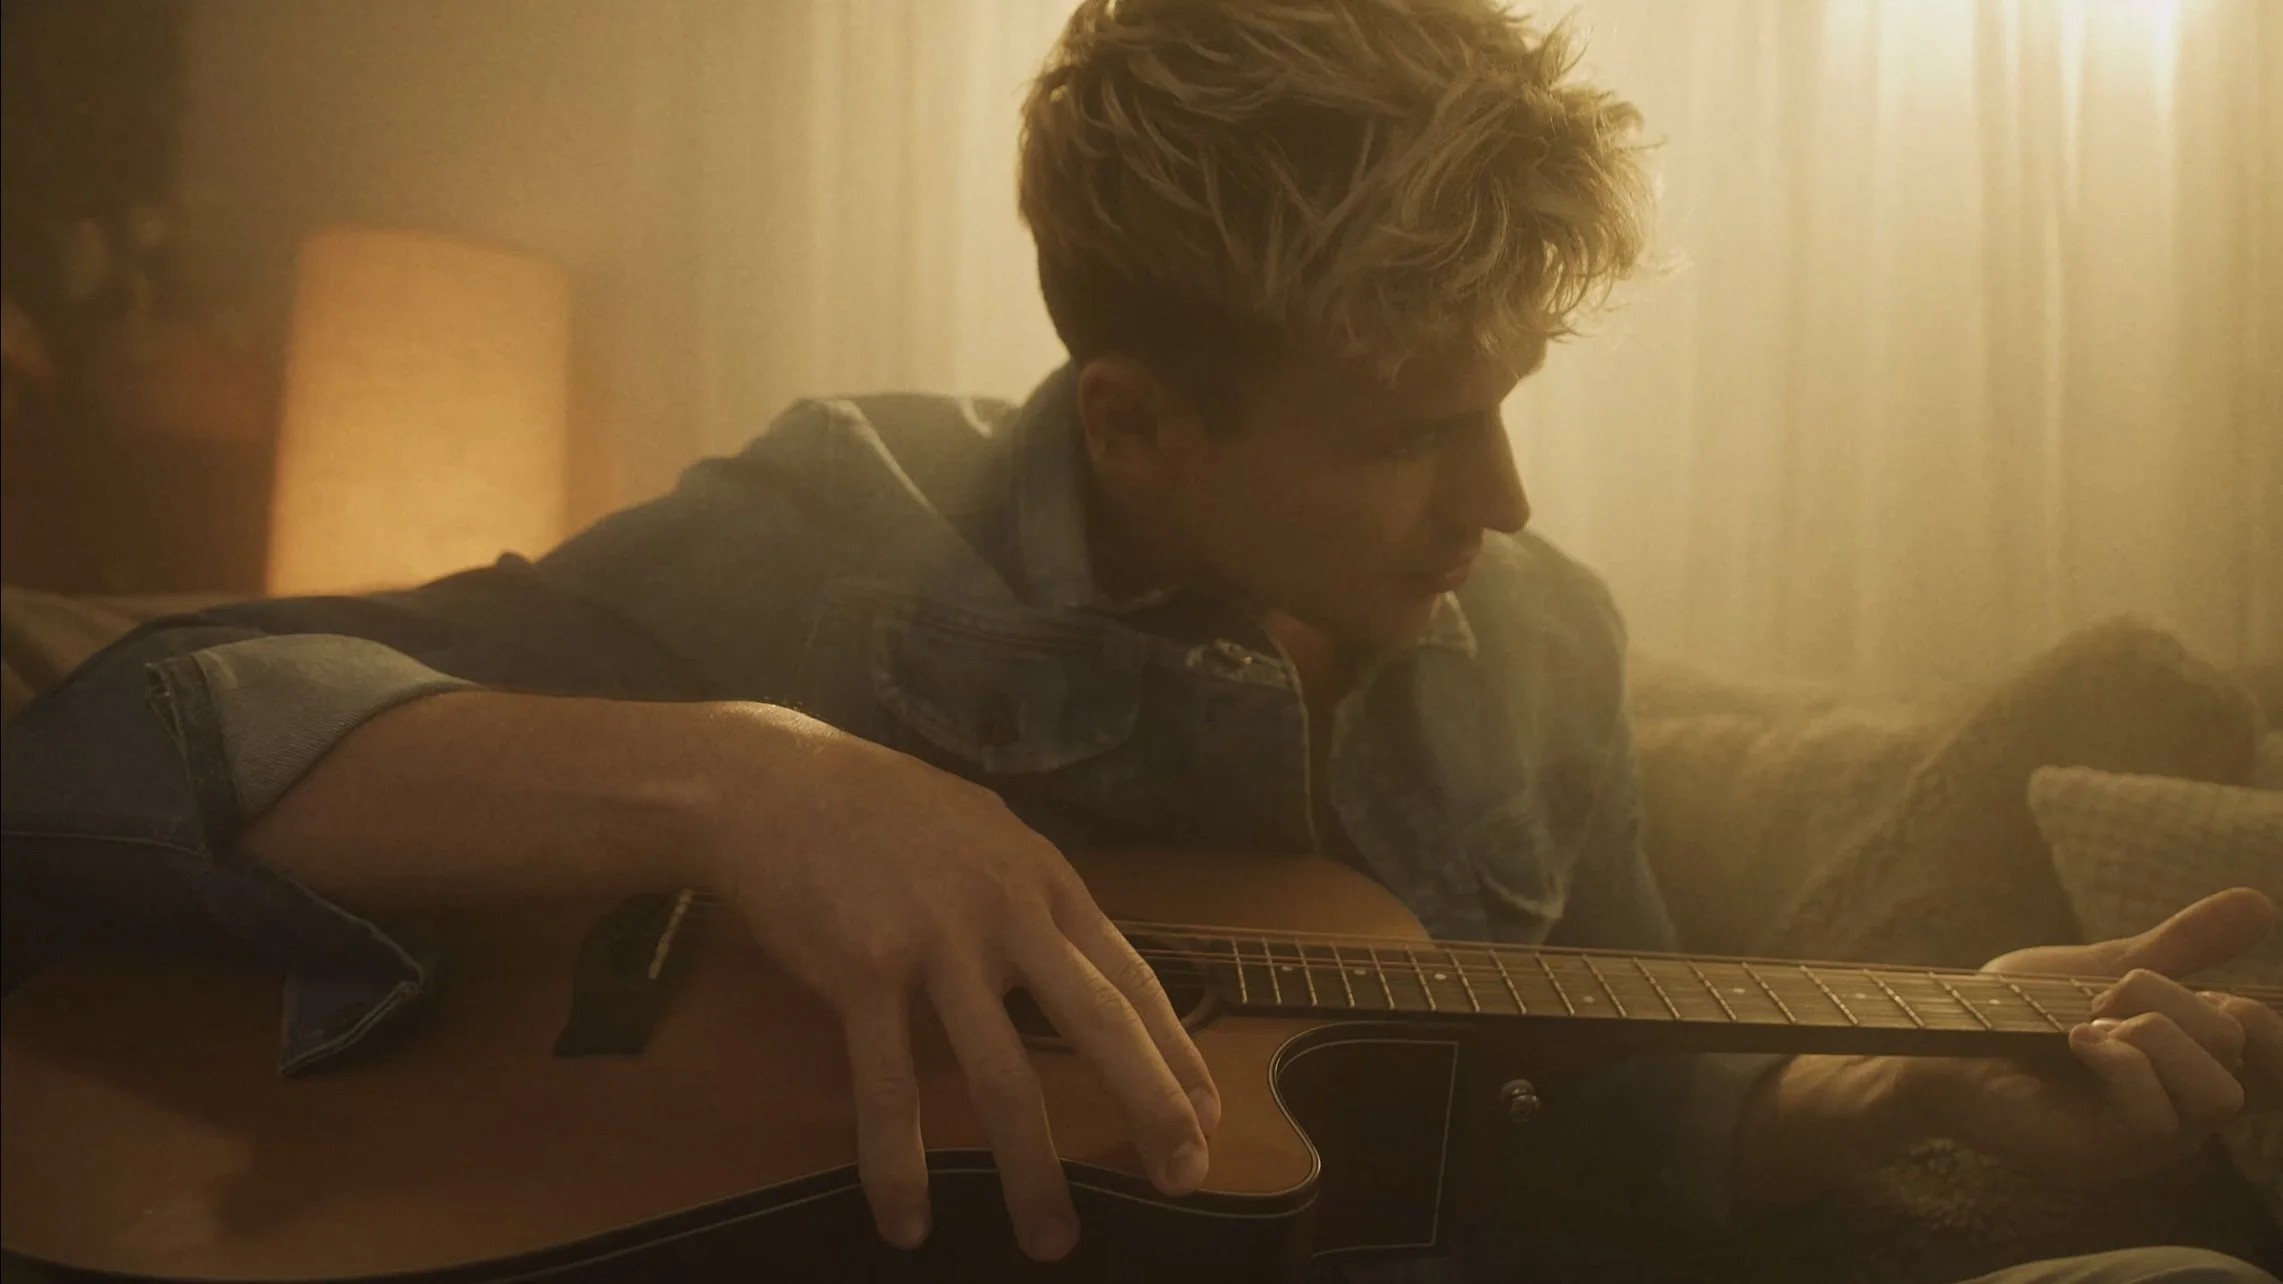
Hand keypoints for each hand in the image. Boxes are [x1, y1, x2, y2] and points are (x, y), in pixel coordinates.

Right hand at [698, 705, 1218, 1259]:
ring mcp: (936, 944)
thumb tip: (1070, 950)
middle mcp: (1005, 913)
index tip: (1211, 1115)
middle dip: (1151, 1107)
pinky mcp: (864, 972)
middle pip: (1098, 1024)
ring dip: (1031, 1169)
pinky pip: (889, 1088)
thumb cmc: (878, 806)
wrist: (775, 785)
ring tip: (1053, 1238)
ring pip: (1003, 1075)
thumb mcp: (982, 830)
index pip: (1131, 977)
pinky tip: (908, 1221)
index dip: (1177, 1051)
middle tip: (1184, 1177)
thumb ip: (1028, 892)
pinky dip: (899, 1166)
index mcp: (1041, 881)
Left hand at [1903, 888, 2282, 1181]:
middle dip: (2177, 1002)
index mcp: (2188, 1066)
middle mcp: (2179, 1109)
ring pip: (2218, 1094)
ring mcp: (2145, 1140)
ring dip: (2155, 1036)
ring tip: (2092, 1025)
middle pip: (2244, 1054)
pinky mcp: (2104, 1155)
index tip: (2188, 984)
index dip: (2258, 1015)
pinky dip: (2121, 1062)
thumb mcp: (2104, 967)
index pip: (2272, 1054)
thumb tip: (2262, 903)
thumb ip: (2181, 947)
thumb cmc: (2016, 1010)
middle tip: (2107, 997)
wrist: (1937, 1036)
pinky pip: (2158, 1118)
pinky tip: (2075, 1042)